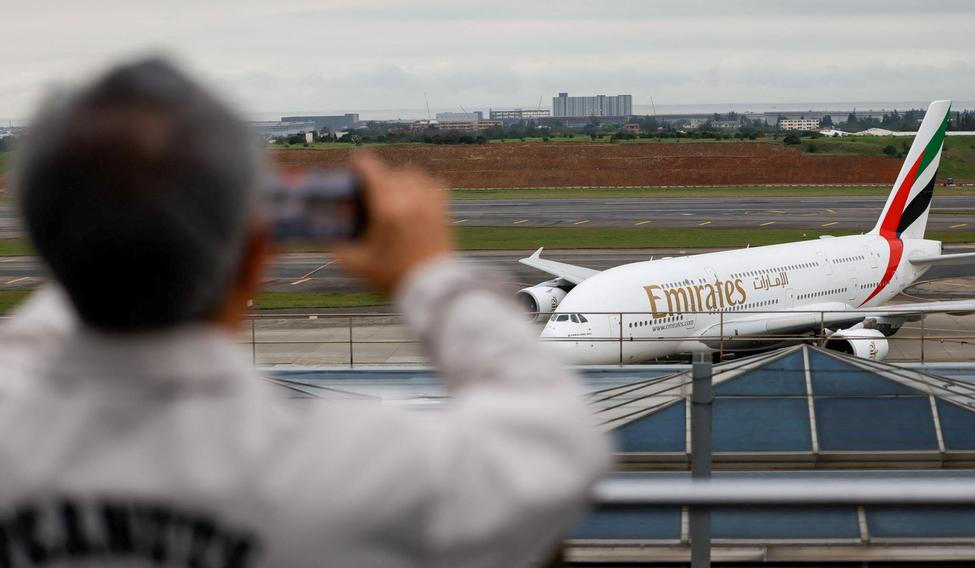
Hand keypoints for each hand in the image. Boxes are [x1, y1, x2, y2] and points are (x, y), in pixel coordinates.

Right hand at [332, 152, 451, 293]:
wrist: (433, 288)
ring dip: (398, 179)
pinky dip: (421, 185)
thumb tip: (327, 237)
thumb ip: (338, 249)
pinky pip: (433, 183)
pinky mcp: (443, 209)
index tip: (353, 167)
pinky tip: (414, 197)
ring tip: (392, 194)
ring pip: (412, 174)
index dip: (358, 164)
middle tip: (369, 191)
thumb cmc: (395, 277)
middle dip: (377, 177)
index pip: (371, 168)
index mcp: (387, 208)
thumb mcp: (358, 265)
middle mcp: (409, 199)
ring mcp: (429, 202)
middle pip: (389, 171)